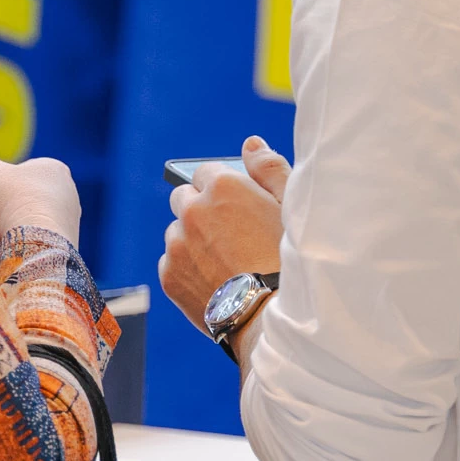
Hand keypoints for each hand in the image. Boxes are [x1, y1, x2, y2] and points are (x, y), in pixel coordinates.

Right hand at [0, 141, 80, 246]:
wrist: (34, 246)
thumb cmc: (9, 200)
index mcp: (54, 170)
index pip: (25, 171)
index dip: (2, 180)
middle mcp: (68, 196)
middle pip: (28, 200)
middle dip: (7, 208)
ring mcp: (70, 226)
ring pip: (33, 226)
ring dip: (14, 232)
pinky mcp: (66, 252)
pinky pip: (38, 248)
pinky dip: (22, 251)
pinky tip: (7, 256)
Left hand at [158, 135, 289, 328]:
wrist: (270, 316)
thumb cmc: (289, 259)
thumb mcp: (290, 207)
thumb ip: (269, 168)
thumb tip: (250, 144)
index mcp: (222, 186)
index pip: (206, 172)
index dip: (222, 188)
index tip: (235, 206)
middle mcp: (192, 210)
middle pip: (183, 197)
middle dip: (200, 208)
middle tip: (228, 233)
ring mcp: (176, 244)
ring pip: (176, 231)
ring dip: (192, 239)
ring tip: (223, 261)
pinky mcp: (169, 274)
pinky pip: (171, 261)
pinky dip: (187, 267)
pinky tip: (214, 278)